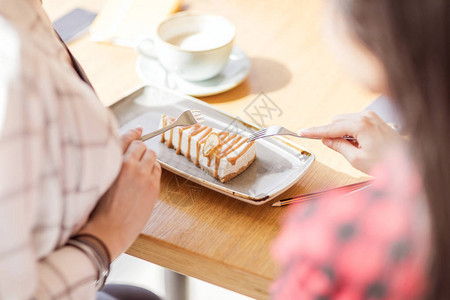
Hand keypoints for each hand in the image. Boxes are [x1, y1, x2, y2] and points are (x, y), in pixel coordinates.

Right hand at [79, 127, 160, 258]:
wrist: (108, 231)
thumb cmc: (97, 208)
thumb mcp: (98, 179)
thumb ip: (109, 164)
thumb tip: (122, 152)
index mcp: (111, 162)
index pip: (125, 139)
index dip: (133, 133)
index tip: (139, 129)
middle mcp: (128, 166)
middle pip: (141, 146)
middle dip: (140, 149)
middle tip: (137, 157)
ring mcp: (143, 176)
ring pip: (152, 156)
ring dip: (147, 159)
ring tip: (141, 169)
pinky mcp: (153, 187)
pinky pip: (157, 169)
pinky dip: (153, 169)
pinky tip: (146, 177)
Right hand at [298, 111, 401, 173]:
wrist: (410, 163)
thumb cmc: (386, 163)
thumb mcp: (356, 159)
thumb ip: (338, 146)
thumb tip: (327, 140)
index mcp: (360, 125)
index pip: (330, 127)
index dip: (315, 131)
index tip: (302, 132)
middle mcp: (366, 116)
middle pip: (337, 121)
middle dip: (332, 134)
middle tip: (337, 149)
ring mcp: (372, 117)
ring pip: (346, 121)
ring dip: (343, 134)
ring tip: (354, 150)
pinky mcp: (376, 120)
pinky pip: (356, 122)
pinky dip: (352, 132)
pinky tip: (360, 145)